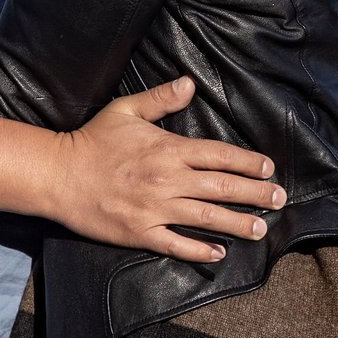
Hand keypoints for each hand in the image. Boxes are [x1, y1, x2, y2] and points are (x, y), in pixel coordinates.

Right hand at [52, 77, 284, 262]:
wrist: (58, 175)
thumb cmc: (92, 141)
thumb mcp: (126, 111)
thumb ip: (161, 99)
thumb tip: (190, 85)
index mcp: (168, 149)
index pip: (220, 155)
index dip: (249, 162)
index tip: (268, 169)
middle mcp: (167, 179)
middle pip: (223, 186)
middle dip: (256, 194)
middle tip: (279, 199)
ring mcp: (155, 208)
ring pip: (207, 217)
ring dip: (238, 223)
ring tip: (261, 229)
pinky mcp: (140, 232)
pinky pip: (177, 244)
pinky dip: (201, 250)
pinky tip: (219, 253)